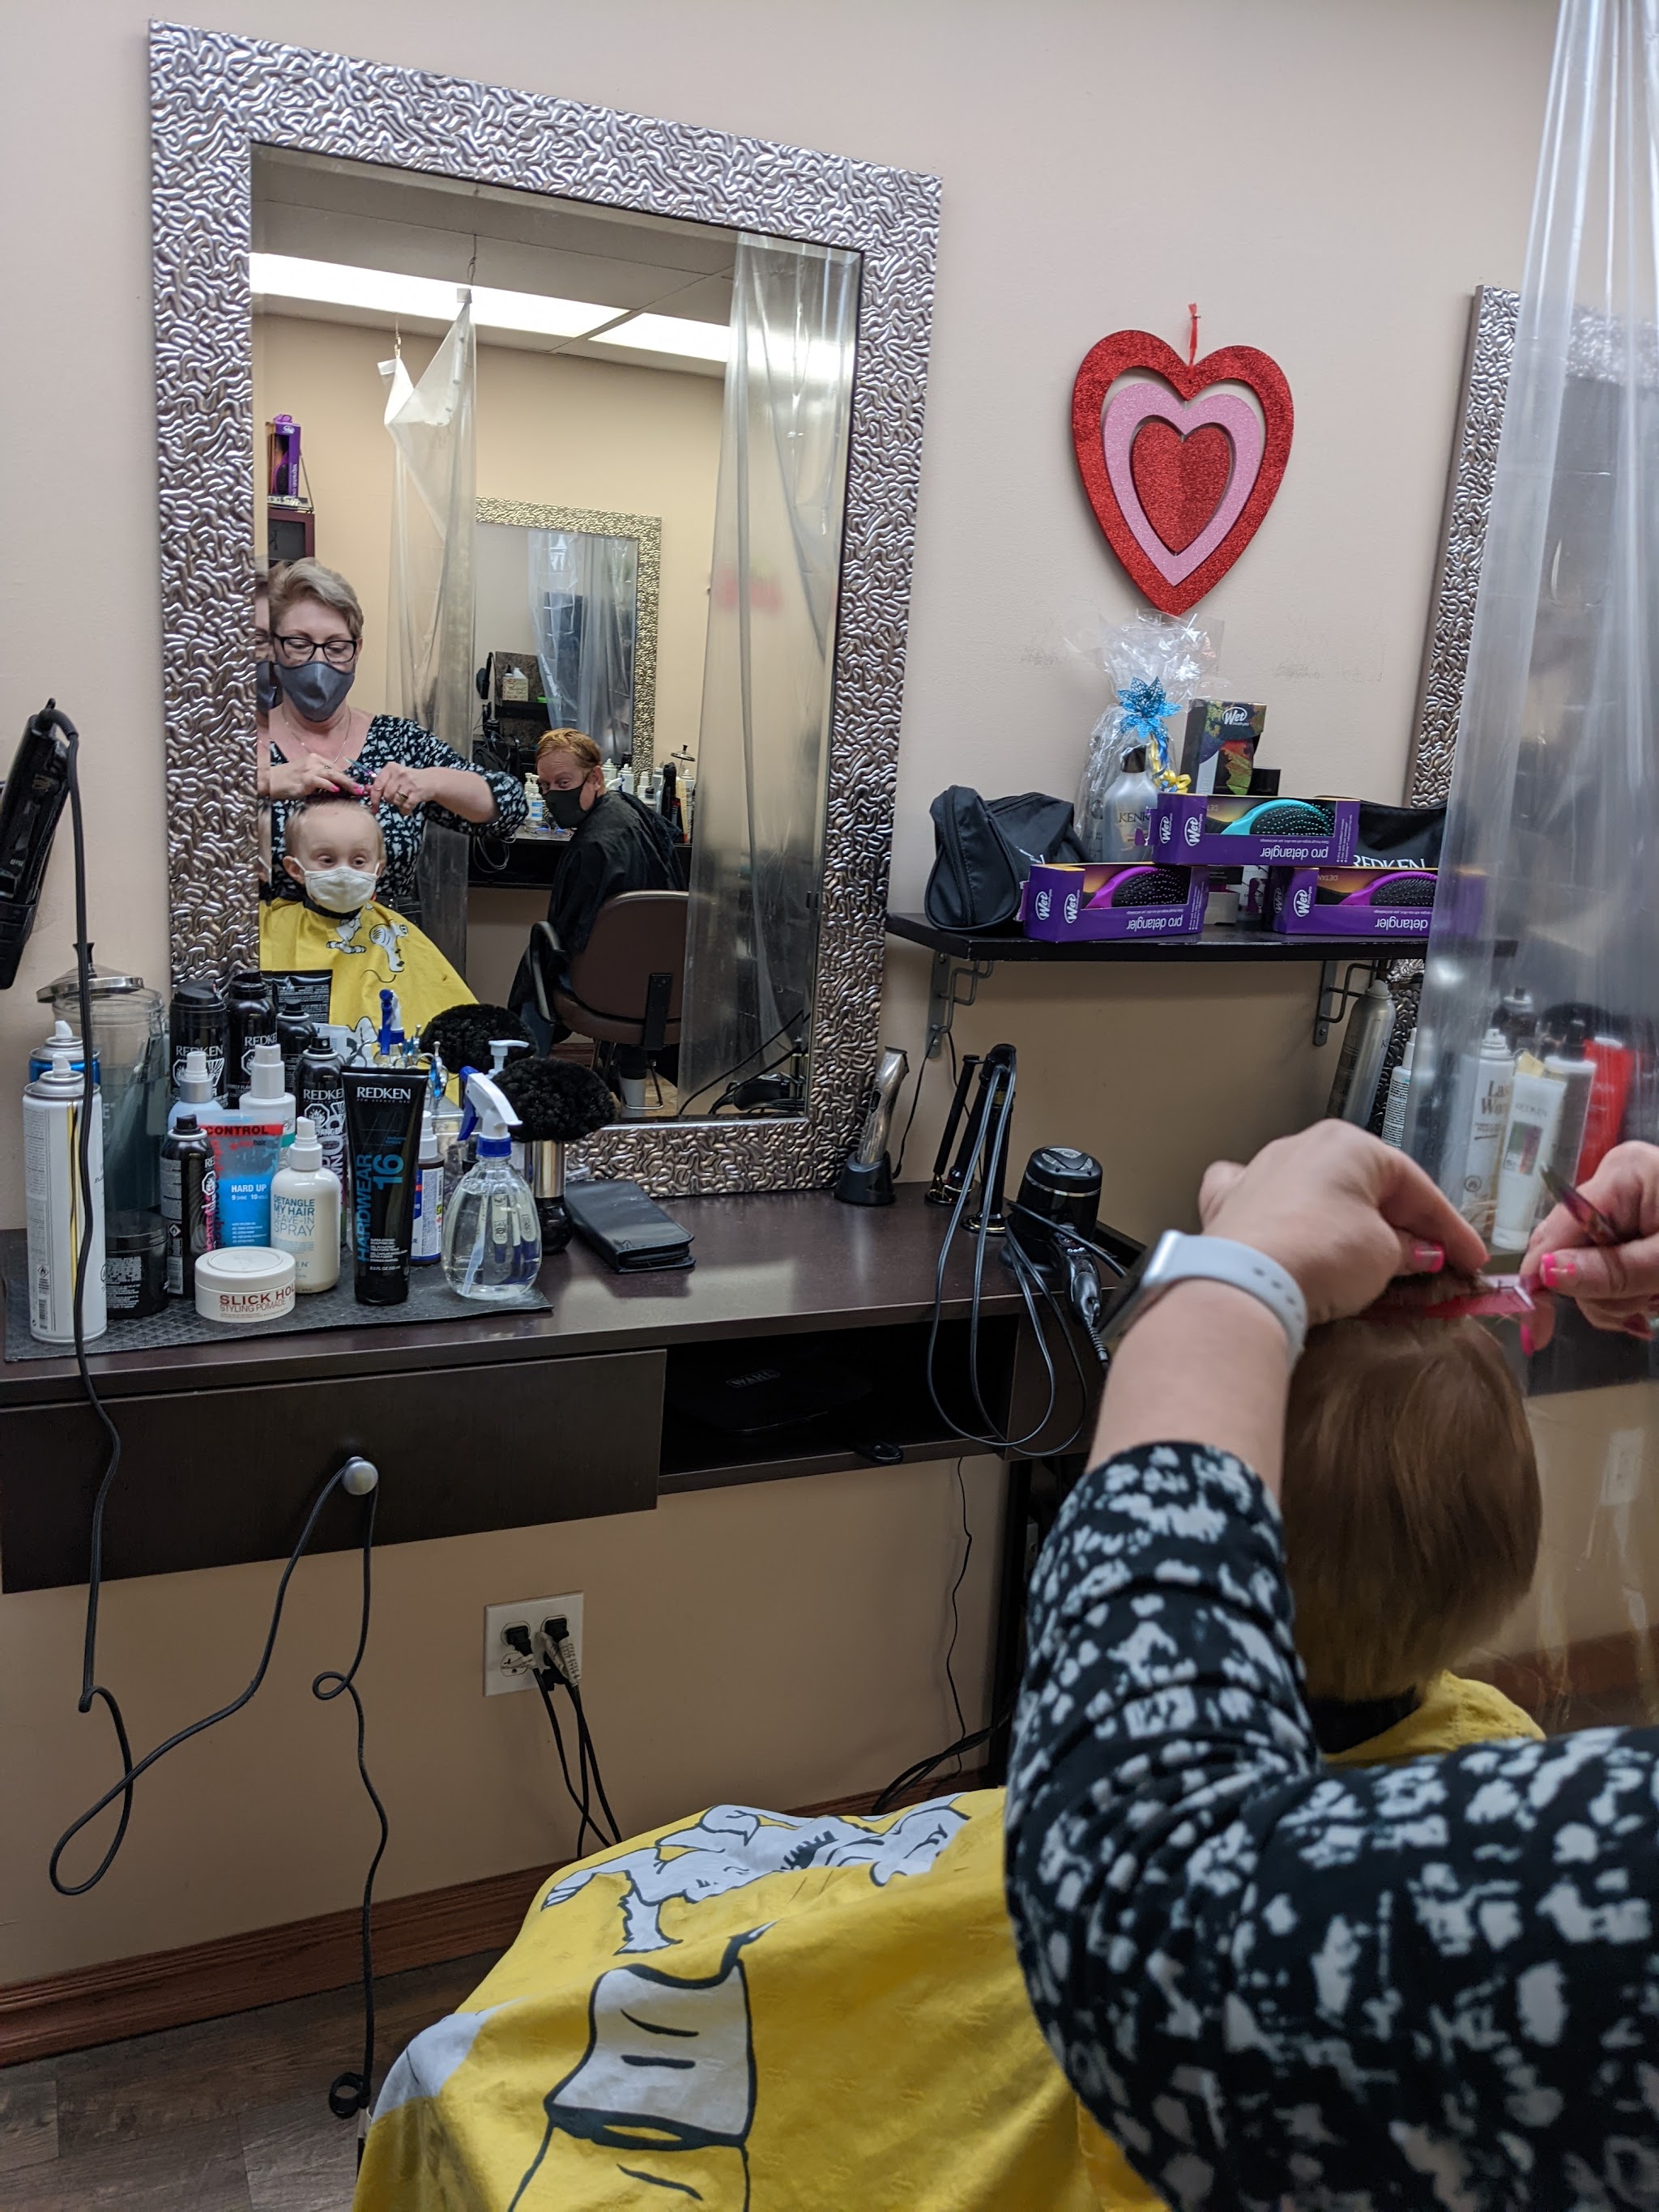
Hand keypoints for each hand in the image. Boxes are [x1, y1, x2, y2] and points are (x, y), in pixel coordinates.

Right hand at [258, 753, 361, 800]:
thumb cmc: (287, 780)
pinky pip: (321, 781)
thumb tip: (334, 787)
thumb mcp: (305, 776)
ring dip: (347, 784)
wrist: (270, 780)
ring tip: (356, 790)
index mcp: (315, 759)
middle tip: (362, 789)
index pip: (335, 768)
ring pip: (333, 775)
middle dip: (351, 781)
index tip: (357, 785)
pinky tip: (337, 790)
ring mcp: (310, 769)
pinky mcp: (305, 778)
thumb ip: (319, 778)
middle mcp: (314, 761)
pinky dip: (330, 786)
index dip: (347, 777)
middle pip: (337, 771)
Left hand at [367, 762, 435, 814]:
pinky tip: (407, 808)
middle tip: (395, 798)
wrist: (430, 780)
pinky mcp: (417, 792)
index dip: (374, 798)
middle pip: (386, 795)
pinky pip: (406, 806)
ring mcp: (409, 783)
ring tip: (404, 800)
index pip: (377, 785)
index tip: (373, 807)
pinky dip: (405, 810)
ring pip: (395, 801)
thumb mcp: (394, 776)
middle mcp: (399, 773)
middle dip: (389, 800)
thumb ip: (381, 782)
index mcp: (390, 768)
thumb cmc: (408, 780)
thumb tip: (366, 790)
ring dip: (398, 804)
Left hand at [1197, 1120, 1485, 1327]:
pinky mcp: (1226, 1204)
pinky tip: (1284, 1222)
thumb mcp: (1385, 1255)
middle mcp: (1301, 1146)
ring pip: (1315, 1191)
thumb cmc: (1324, 1254)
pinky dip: (1279, 1212)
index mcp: (1349, 1145)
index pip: (1415, 1187)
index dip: (1449, 1228)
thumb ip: (1407, 1248)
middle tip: (1430, 1262)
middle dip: (1399, 1223)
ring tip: (1372, 1257)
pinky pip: (1262, 1200)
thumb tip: (1418, 1252)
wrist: (1244, 1283)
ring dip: (1344, 1219)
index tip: (1472, 1259)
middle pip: (1365, 1188)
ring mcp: (1259, 1172)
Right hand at [1519, 1141, 1658, 1347]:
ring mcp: (1627, 1204)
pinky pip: (1612, 1267)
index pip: (1554, 1232)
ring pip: (1588, 1269)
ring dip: (1619, 1298)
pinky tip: (1656, 1296)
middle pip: (1567, 1253)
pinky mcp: (1639, 1225)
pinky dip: (1630, 1292)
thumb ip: (1611, 1272)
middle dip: (1598, 1292)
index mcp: (1621, 1176)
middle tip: (1641, 1309)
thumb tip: (1545, 1274)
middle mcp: (1615, 1183)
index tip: (1538, 1333)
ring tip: (1658, 1301)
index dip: (1539, 1281)